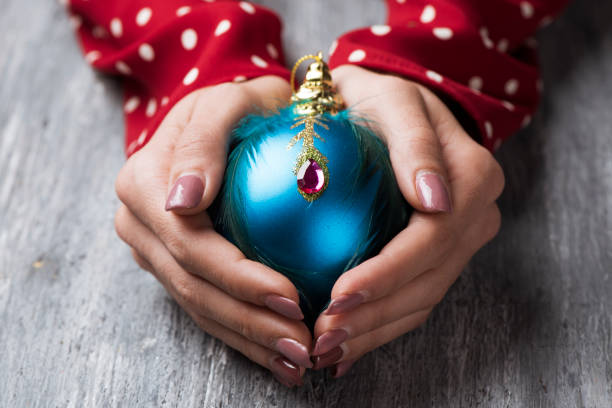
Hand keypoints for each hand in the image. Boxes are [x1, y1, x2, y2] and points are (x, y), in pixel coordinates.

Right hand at [114, 77, 313, 386]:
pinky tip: (276, 353)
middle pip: (195, 286)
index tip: (292, 298)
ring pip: (200, 307)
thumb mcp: (228, 101)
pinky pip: (205, 306)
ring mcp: (153, 249)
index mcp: (143, 186)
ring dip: (249, 338)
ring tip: (296, 360)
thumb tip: (182, 201)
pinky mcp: (172, 264)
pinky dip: (241, 333)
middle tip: (302, 345)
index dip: (241, 280)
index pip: (193, 247)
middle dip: (250, 323)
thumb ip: (202, 141)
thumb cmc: (242, 104)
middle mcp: (139, 224)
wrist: (232, 116)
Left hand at [311, 66, 504, 376]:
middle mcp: (476, 214)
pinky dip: (381, 325)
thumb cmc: (377, 97)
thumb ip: (414, 141)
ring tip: (327, 350)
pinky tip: (346, 343)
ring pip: (422, 299)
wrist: (386, 106)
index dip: (386, 276)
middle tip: (322, 338)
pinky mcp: (442, 254)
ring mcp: (463, 238)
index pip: (429, 241)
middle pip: (428, 280)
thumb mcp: (392, 99)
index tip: (337, 298)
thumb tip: (434, 200)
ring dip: (375, 331)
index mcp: (472, 178)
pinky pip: (416, 297)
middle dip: (375, 316)